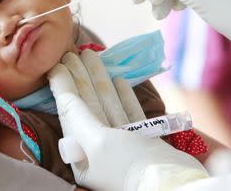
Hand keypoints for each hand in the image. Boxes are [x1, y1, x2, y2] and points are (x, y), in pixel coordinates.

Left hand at [48, 50, 206, 190]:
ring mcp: (122, 145)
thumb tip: (62, 94)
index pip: (69, 113)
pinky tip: (119, 79)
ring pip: (108, 105)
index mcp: (82, 155)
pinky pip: (129, 113)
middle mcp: (99, 150)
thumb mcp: (97, 141)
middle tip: (74, 52)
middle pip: (88, 106)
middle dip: (80, 78)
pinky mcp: (143, 142)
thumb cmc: (128, 164)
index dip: (63, 87)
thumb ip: (78, 115)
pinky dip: (124, 96)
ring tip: (93, 56)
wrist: (172, 183)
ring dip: (100, 80)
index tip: (58, 64)